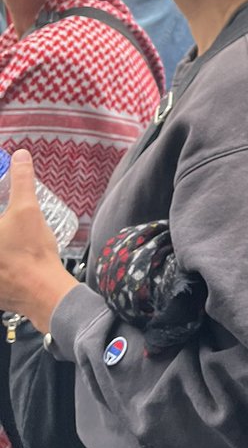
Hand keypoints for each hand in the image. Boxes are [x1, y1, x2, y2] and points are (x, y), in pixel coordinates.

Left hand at [0, 150, 77, 331]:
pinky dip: (3, 257)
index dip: (0, 199)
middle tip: (10, 219)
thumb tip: (20, 156)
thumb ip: (21, 181)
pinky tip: (9, 252)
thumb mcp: (28, 209)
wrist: (42, 291)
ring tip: (11, 237)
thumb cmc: (32, 251)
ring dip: (4, 239)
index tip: (6, 206)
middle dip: (3, 222)